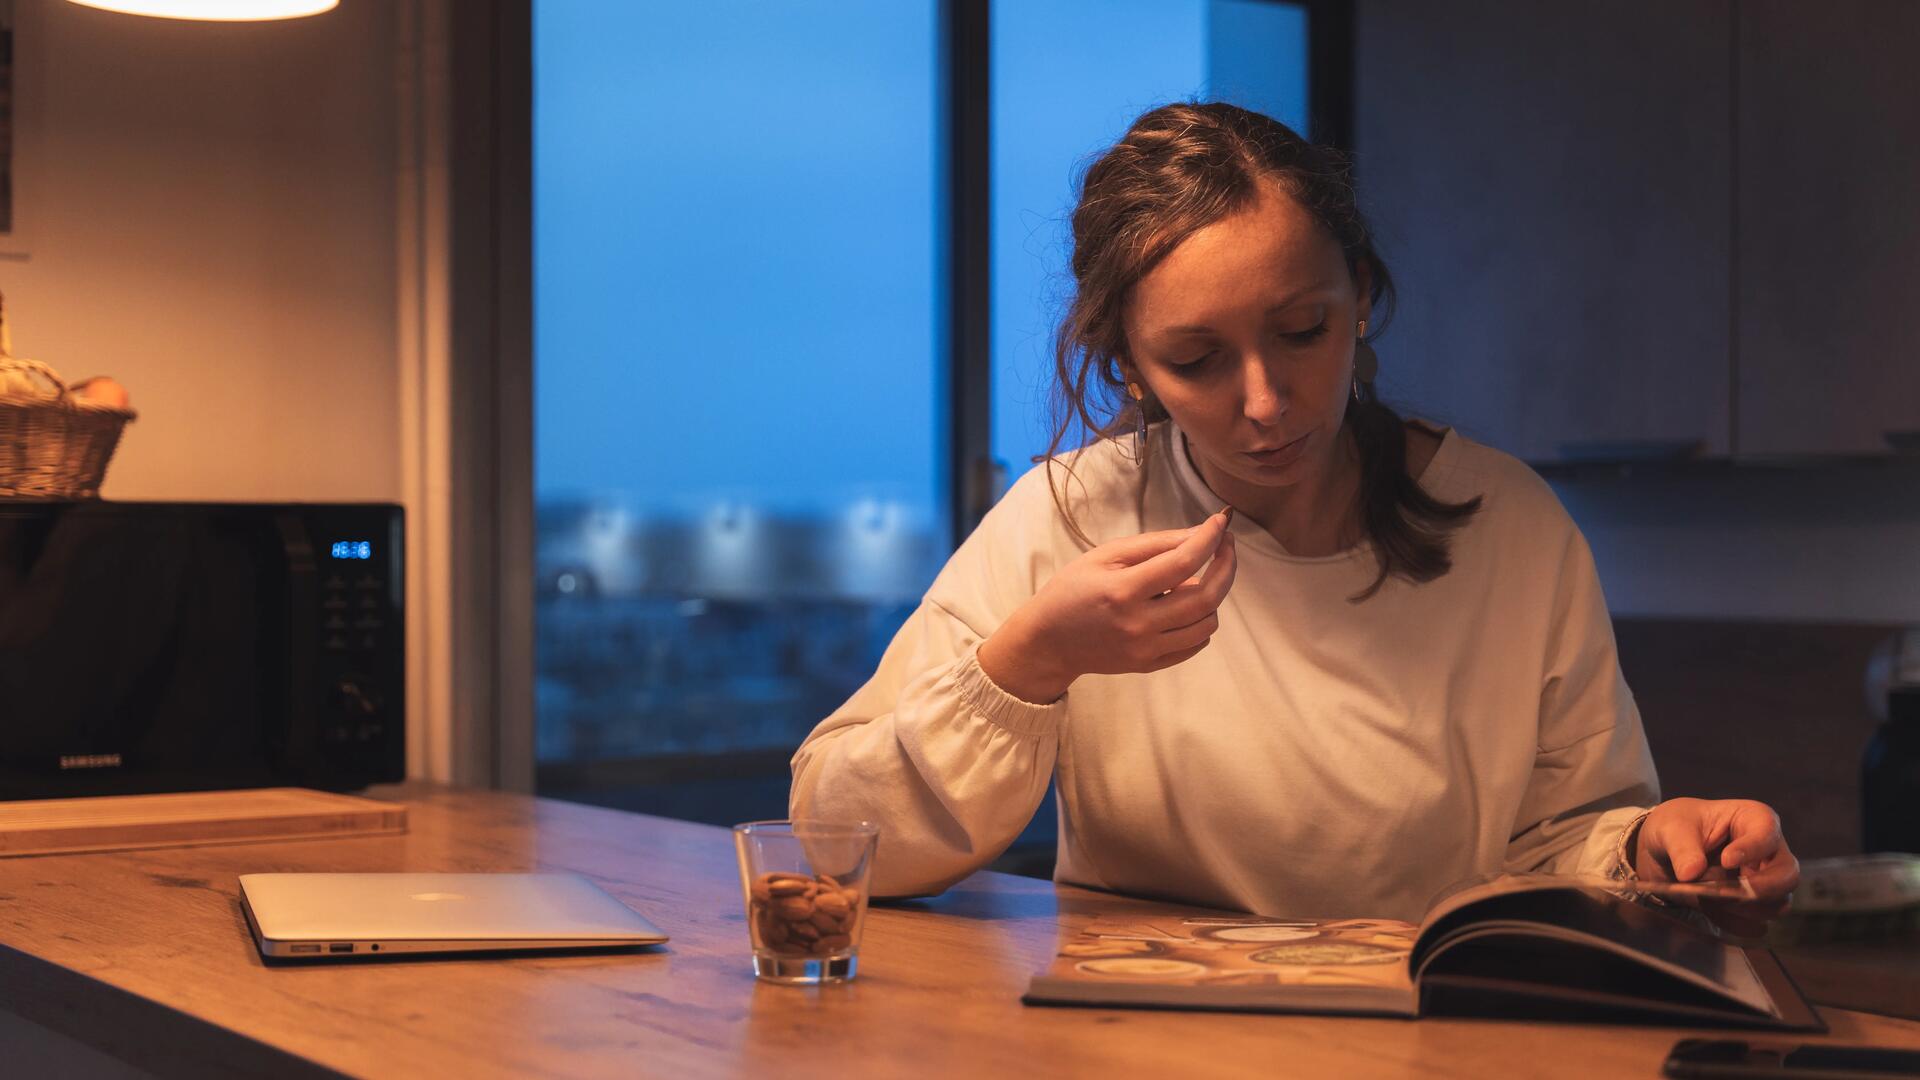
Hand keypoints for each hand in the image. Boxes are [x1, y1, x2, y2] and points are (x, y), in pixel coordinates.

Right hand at [977, 509, 1236, 702]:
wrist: (1048, 641)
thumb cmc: (1072, 590)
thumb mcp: (1105, 556)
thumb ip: (1154, 544)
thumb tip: (1199, 534)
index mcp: (1123, 591)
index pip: (1183, 563)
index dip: (1209, 540)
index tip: (1220, 523)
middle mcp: (1138, 624)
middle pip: (1205, 597)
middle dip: (1226, 566)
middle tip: (1226, 546)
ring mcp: (1146, 649)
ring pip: (1207, 624)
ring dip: (1214, 596)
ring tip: (1197, 578)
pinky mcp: (1149, 664)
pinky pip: (1195, 645)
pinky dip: (1202, 622)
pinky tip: (1188, 605)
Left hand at [1631, 797, 1799, 936]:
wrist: (1665, 852)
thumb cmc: (1676, 828)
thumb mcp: (1670, 828)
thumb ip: (1681, 848)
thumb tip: (1690, 874)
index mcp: (1754, 819)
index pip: (1767, 832)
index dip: (1752, 848)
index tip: (1726, 860)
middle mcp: (1769, 852)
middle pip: (1788, 875)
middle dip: (1762, 889)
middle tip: (1727, 895)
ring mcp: (1766, 881)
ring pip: (1778, 903)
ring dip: (1745, 909)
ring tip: (1709, 900)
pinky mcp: (1753, 906)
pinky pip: (1757, 923)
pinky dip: (1734, 922)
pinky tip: (1710, 911)